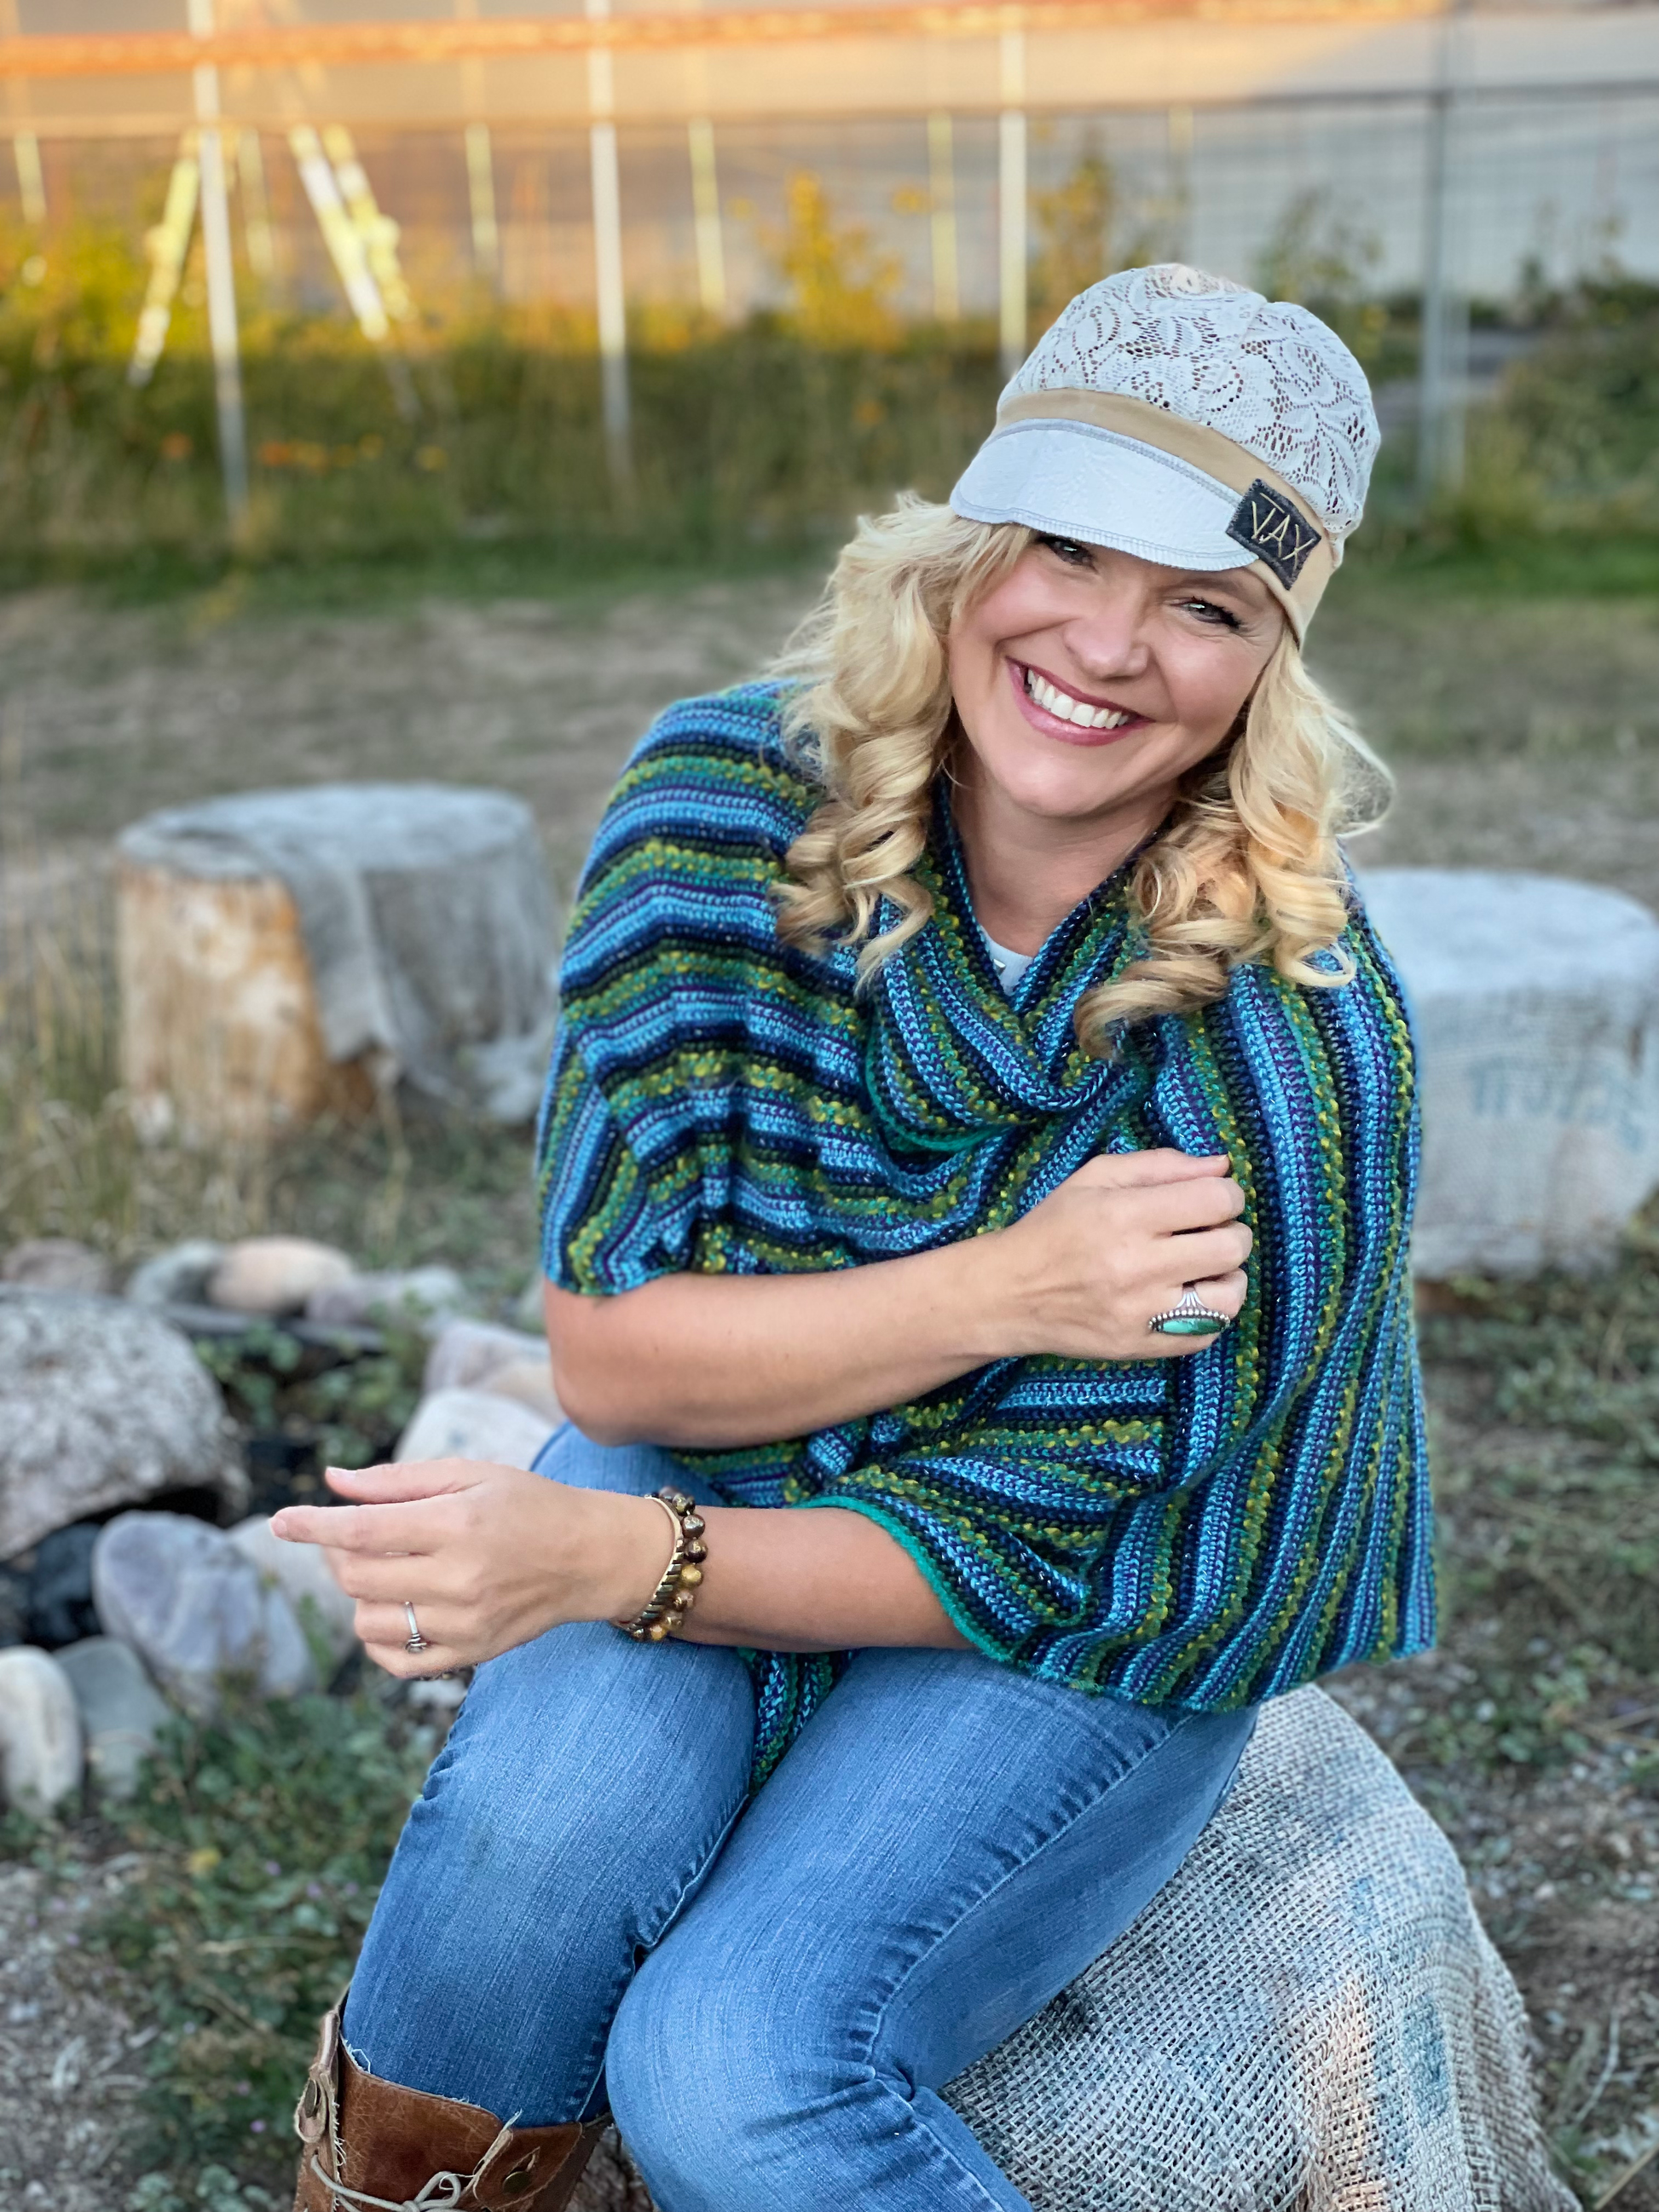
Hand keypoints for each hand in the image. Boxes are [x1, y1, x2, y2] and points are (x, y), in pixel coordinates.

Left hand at [270, 1460, 670, 1676]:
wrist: (589, 1557)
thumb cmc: (527, 1504)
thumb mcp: (469, 1474)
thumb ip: (398, 1480)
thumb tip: (332, 1482)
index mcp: (458, 1524)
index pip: (363, 1530)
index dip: (314, 1525)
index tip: (281, 1521)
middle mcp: (459, 1578)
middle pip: (358, 1577)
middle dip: (340, 1553)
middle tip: (355, 1534)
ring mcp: (464, 1623)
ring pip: (368, 1622)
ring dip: (359, 1595)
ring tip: (384, 1570)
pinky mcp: (470, 1654)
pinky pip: (396, 1660)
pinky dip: (379, 1637)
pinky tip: (395, 1609)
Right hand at [991, 1149, 1250, 1363]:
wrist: (1011, 1293)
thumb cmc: (1055, 1227)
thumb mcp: (1096, 1178)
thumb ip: (1160, 1166)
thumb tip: (1220, 1165)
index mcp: (1126, 1215)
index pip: (1215, 1201)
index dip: (1228, 1195)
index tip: (1214, 1199)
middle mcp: (1138, 1266)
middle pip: (1230, 1247)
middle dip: (1231, 1232)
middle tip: (1209, 1231)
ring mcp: (1142, 1313)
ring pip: (1229, 1297)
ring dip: (1228, 1277)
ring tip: (1206, 1268)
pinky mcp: (1142, 1346)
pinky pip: (1206, 1334)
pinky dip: (1209, 1314)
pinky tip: (1188, 1297)